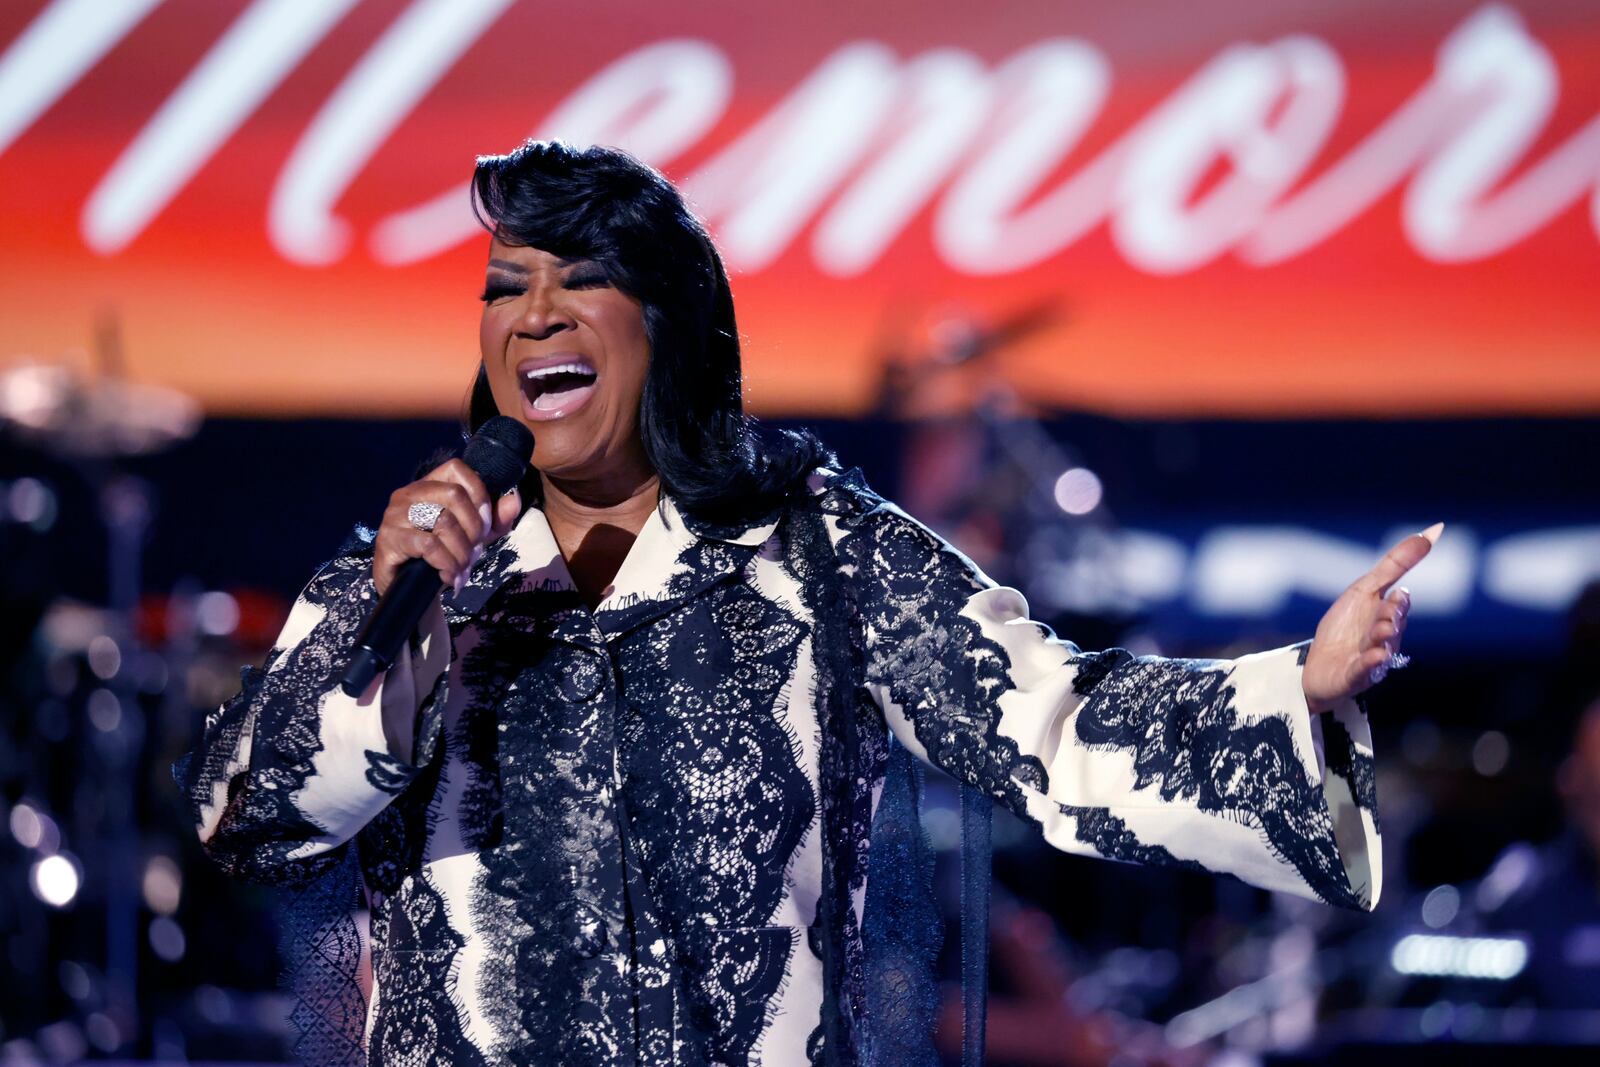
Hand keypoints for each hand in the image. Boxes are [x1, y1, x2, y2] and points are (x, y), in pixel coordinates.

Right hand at [372, 458, 522, 594]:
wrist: (407, 590)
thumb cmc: (441, 556)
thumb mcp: (474, 537)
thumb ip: (495, 519)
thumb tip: (514, 498)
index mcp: (429, 485)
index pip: (457, 469)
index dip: (479, 493)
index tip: (486, 523)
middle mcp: (408, 493)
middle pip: (454, 494)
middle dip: (473, 527)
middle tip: (474, 550)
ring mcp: (395, 515)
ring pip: (443, 521)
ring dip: (461, 551)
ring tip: (462, 568)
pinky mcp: (388, 539)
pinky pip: (428, 545)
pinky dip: (446, 563)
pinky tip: (448, 575)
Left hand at [1301, 523, 1441, 713]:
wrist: (1319, 668)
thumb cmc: (1345, 627)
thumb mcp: (1364, 590)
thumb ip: (1394, 565)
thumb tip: (1429, 532)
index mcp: (1387, 615)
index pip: (1400, 602)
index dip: (1401, 597)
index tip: (1403, 585)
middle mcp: (1385, 638)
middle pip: (1393, 624)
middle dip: (1391, 615)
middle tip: (1389, 605)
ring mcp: (1373, 658)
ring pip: (1383, 646)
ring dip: (1383, 636)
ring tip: (1382, 629)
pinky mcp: (1356, 676)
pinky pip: (1366, 670)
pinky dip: (1371, 663)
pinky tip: (1375, 656)